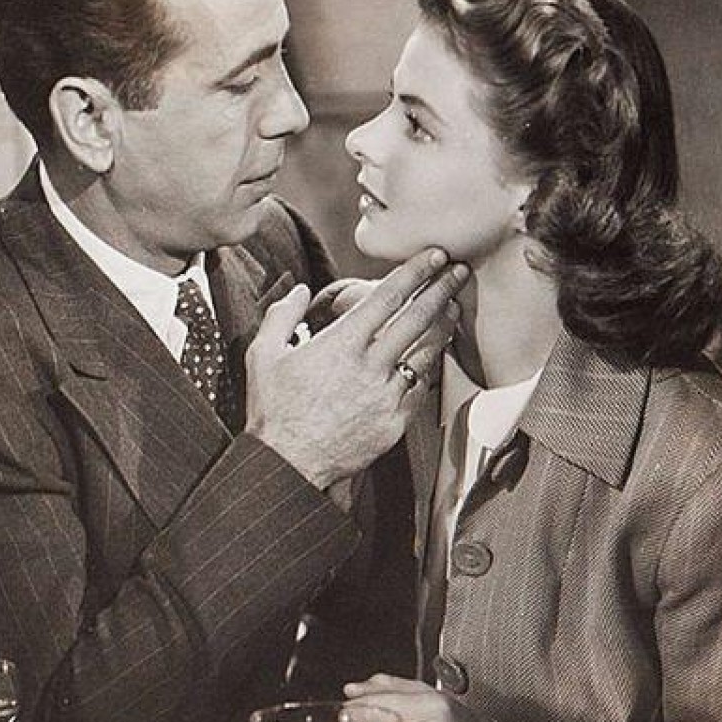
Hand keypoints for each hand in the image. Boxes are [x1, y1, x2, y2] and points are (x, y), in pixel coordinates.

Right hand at [245, 249, 469, 489]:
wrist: (289, 464)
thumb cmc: (274, 411)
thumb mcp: (263, 355)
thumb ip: (282, 316)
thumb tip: (299, 291)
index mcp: (341, 345)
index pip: (387, 297)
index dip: (414, 272)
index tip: (432, 256)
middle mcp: (370, 367)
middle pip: (417, 319)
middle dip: (441, 289)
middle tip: (457, 271)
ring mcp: (386, 396)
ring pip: (426, 353)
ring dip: (443, 326)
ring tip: (453, 307)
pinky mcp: (395, 422)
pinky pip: (420, 389)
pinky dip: (428, 368)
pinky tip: (433, 356)